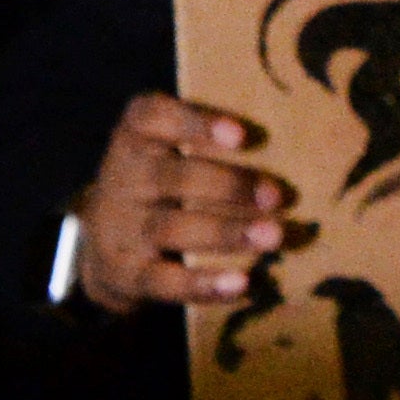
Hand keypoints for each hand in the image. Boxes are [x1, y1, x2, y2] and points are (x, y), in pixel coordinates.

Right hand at [71, 91, 287, 310]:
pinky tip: (241, 284)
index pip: (151, 116)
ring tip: (272, 236)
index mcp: (136, 135)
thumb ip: (211, 136)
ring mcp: (121, 227)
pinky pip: (162, 280)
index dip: (195, 122)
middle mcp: (123, 177)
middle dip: (228, 186)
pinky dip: (202, 283)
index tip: (241, 135)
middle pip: (172, 177)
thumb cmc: (162, 179)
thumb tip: (298, 136)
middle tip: (278, 196)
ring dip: (225, 233)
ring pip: (170, 228)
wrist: (101, 245)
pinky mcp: (125, 274)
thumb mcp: (167, 146)